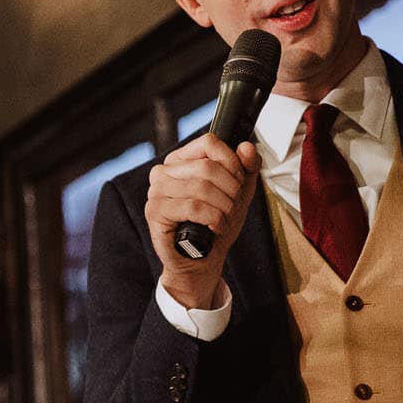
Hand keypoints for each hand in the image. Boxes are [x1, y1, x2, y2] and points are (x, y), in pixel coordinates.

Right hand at [146, 135, 261, 309]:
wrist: (203, 259)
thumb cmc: (216, 224)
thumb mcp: (239, 193)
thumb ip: (247, 167)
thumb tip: (246, 147)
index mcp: (181, 160)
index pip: (209, 142)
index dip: (231, 162)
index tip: (238, 183)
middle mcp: (164, 171)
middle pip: (208, 166)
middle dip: (230, 190)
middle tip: (232, 207)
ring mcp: (156, 191)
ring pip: (202, 187)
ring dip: (223, 207)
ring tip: (224, 219)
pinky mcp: (155, 211)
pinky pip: (193, 207)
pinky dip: (213, 219)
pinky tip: (214, 228)